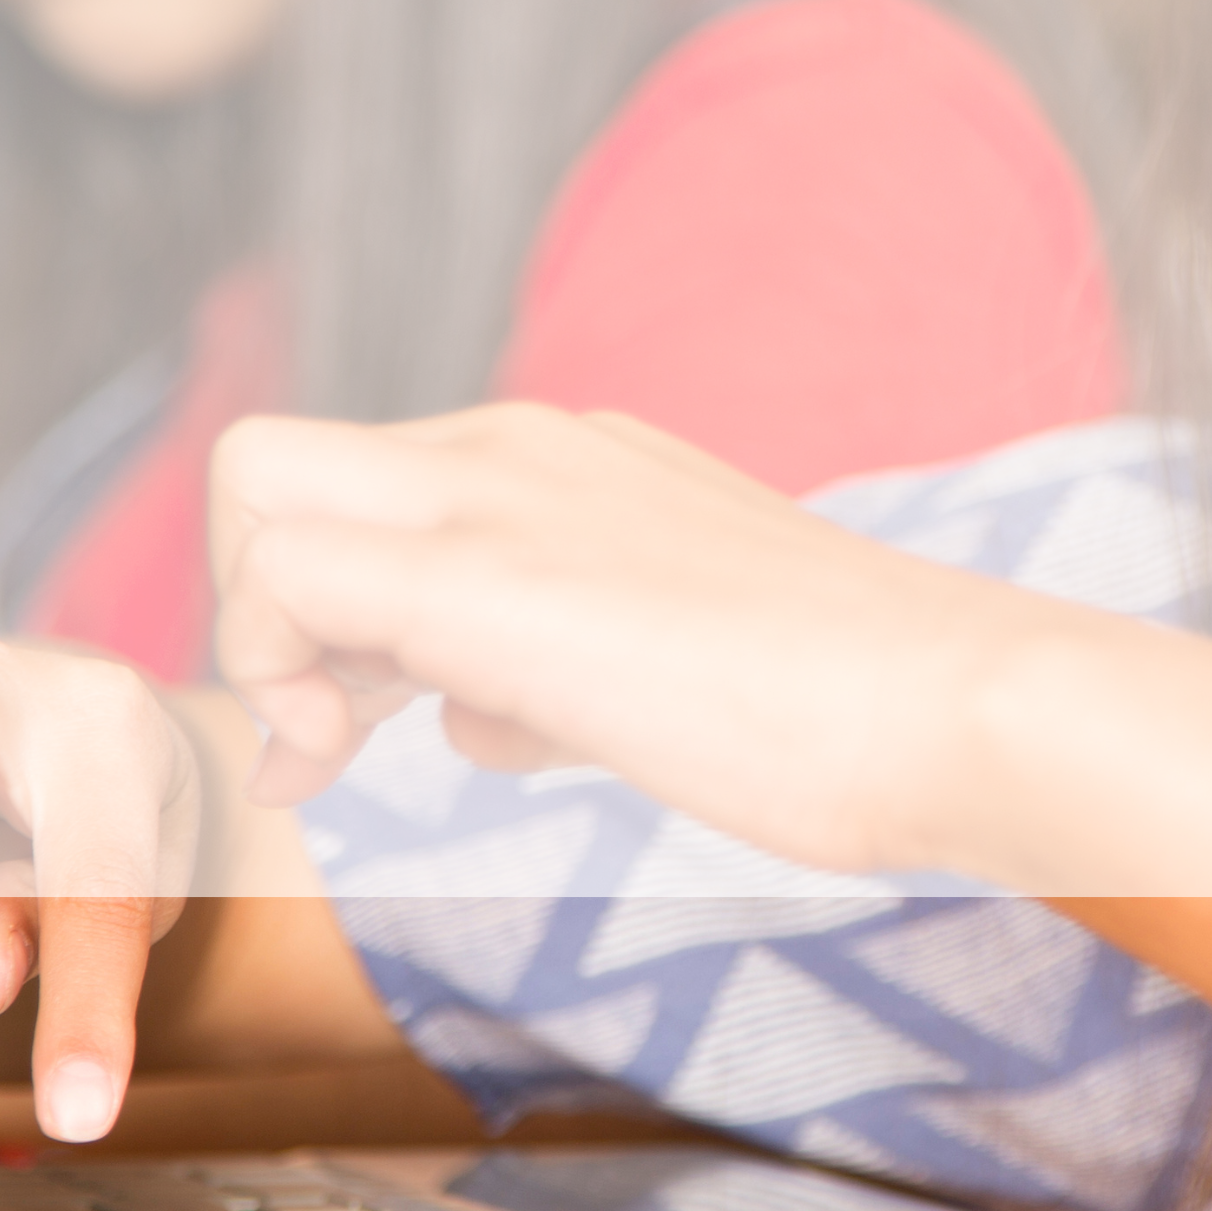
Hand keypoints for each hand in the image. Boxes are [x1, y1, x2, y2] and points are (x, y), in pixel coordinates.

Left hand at [207, 405, 1065, 880]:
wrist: (953, 705)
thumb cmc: (847, 716)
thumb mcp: (674, 674)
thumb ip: (561, 674)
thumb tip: (476, 715)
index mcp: (576, 461)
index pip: (374, 488)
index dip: (333, 612)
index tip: (364, 726)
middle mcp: (522, 447)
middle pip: (279, 462)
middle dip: (263, 604)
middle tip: (326, 740)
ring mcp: (501, 495)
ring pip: (258, 484)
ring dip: (259, 634)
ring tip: (333, 759)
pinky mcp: (485, 577)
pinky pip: (284, 573)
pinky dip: (272, 671)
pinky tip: (343, 763)